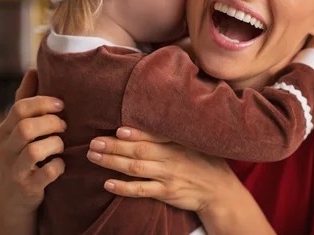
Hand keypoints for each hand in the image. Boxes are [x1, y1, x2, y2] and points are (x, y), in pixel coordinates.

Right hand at [0, 69, 66, 213]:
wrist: (13, 201)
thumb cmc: (23, 156)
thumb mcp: (19, 129)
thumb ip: (27, 100)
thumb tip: (33, 69)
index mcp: (6, 130)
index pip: (20, 107)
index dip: (44, 102)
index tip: (61, 104)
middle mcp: (6, 149)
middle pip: (27, 127)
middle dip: (52, 123)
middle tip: (65, 126)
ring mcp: (15, 170)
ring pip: (35, 150)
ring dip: (56, 144)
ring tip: (62, 145)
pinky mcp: (27, 188)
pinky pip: (47, 172)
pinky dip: (59, 166)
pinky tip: (61, 165)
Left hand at [87, 127, 240, 212]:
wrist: (220, 190)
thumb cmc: (205, 162)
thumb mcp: (194, 142)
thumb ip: (173, 134)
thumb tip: (148, 120)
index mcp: (178, 142)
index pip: (153, 135)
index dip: (135, 132)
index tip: (117, 129)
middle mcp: (172, 157)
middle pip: (139, 150)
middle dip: (114, 146)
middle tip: (93, 142)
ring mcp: (169, 175)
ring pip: (136, 168)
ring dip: (113, 162)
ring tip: (94, 157)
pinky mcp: (166, 193)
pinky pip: (142, 190)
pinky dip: (124, 188)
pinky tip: (108, 184)